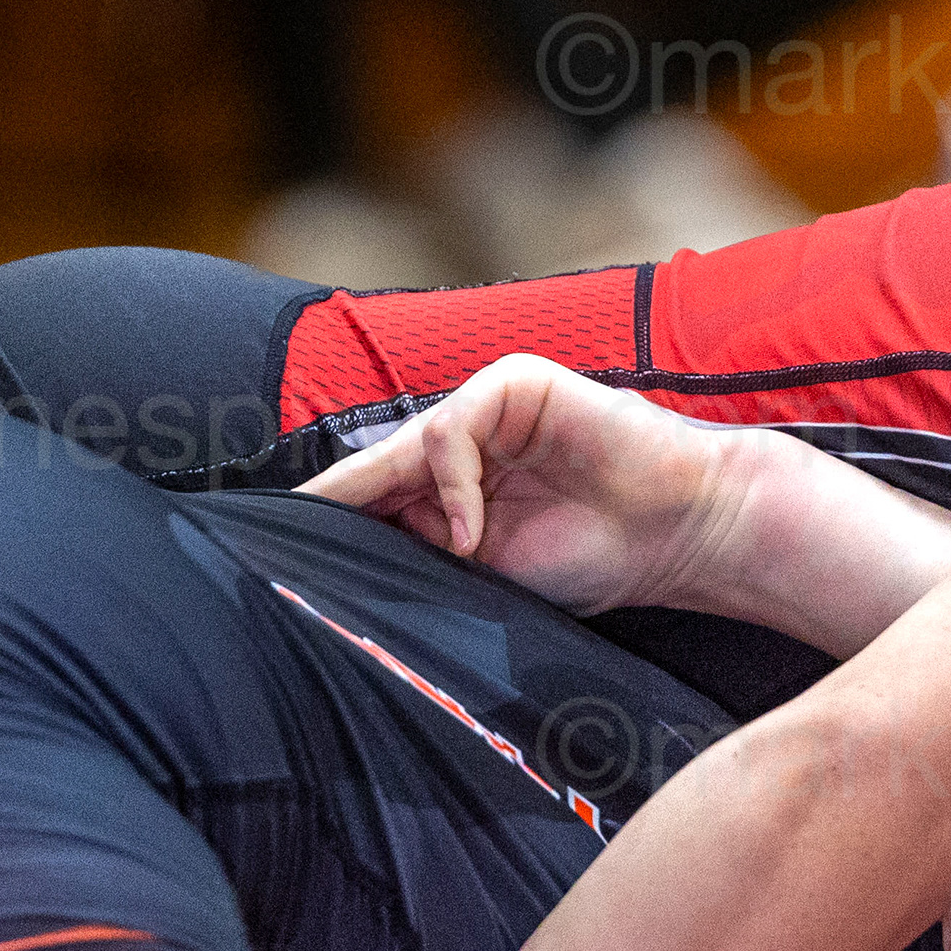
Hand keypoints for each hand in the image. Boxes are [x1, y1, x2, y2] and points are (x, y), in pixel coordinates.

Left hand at [301, 354, 729, 613]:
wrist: (679, 533)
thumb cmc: (599, 558)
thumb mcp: (488, 567)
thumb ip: (428, 547)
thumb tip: (346, 547)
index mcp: (462, 485)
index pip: (379, 496)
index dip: (330, 516)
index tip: (271, 543)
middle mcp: (469, 441)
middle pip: (379, 465)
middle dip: (334, 501)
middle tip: (273, 530)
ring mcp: (491, 406)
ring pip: (409, 447)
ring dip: (415, 506)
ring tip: (457, 554)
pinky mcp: (515, 382)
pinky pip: (451, 431)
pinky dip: (454, 484)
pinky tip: (477, 533)